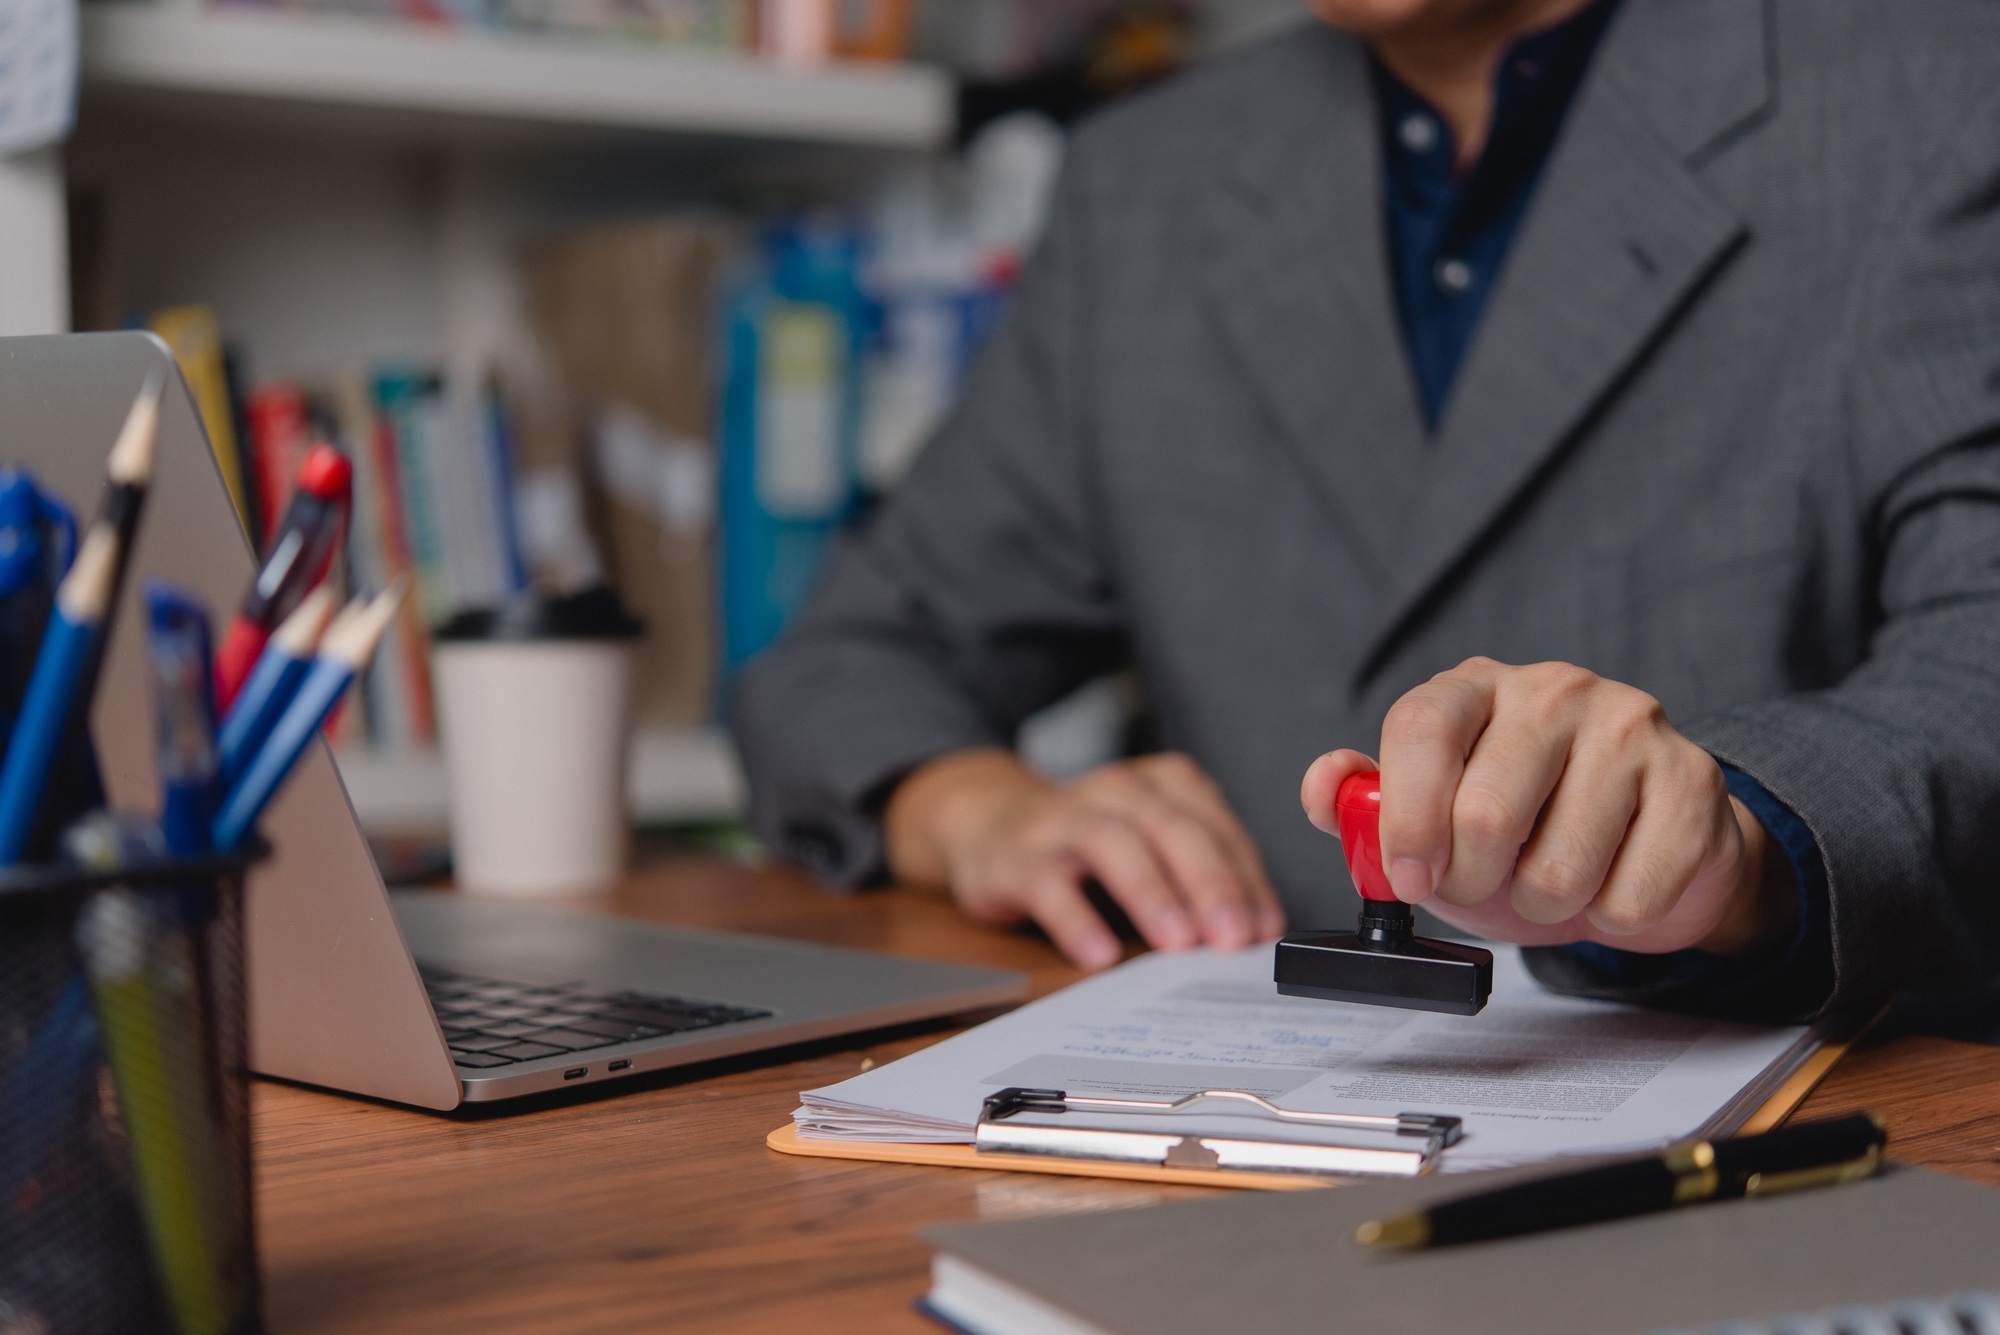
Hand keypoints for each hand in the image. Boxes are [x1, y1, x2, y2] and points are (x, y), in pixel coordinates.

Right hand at [885, 748, 1286, 969]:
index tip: (1265, 927)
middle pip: (1171, 828)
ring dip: (1152, 893)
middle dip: (1209, 884)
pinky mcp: (1018, 858)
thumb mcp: (1153, 846)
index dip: (1245, 877)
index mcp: (1162, 784)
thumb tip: (1256, 933)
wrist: (991, 825)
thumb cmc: (1091, 846)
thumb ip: (1201, 879)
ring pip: (1113, 844)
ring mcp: (1063, 820)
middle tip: (1233, 937)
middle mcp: (1116, 791)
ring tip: (1179, 942)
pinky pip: (1049, 885)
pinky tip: (1099, 955)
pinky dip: (1077, 920)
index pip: (1215, 826)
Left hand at [1299, 659, 1793, 955]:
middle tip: (1485, 885)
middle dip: (1474, 881)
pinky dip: (1610, 915)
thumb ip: (1366, 807)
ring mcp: (1631, 727)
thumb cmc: (1524, 828)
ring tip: (1552, 880)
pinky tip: (1613, 881)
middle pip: (1486, 811)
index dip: (1407, 816)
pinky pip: (1630, 895)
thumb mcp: (1432, 818)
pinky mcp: (1693, 783)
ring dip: (1543, 905)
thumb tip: (1326, 789)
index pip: (1421, 726)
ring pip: (1560, 868)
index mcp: (1476, 686)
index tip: (1410, 876)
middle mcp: (1554, 690)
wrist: (1645, 847)